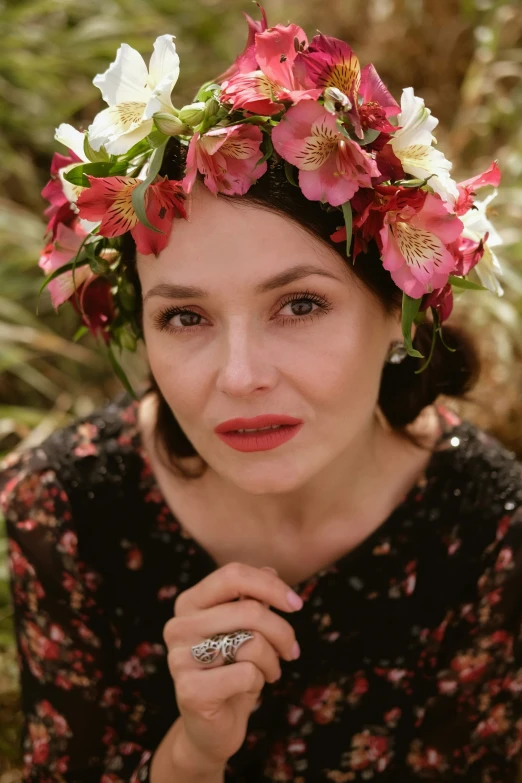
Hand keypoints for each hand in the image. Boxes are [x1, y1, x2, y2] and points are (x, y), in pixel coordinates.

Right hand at [163, 562, 302, 767]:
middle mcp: (178, 625)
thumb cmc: (232, 671)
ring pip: (252, 641)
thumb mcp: (245, 631)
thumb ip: (253, 599)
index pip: (233, 575)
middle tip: (292, 651)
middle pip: (249, 609)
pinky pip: (247, 674)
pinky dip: (260, 681)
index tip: (296, 604)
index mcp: (189, 603)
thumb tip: (271, 570)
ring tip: (271, 671)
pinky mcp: (188, 689)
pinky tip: (252, 689)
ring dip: (273, 659)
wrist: (211, 729)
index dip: (270, 585)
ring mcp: (179, 657)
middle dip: (283, 631)